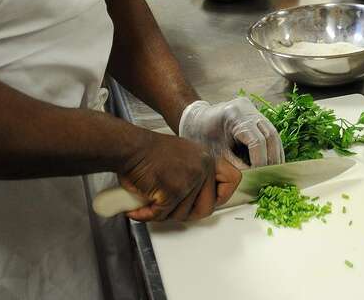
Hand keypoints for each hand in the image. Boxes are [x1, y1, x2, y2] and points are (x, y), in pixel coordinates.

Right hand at [120, 131, 239, 222]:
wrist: (130, 148)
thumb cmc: (149, 153)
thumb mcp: (184, 156)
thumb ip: (196, 174)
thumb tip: (199, 199)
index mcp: (207, 158)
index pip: (232, 180)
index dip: (222, 195)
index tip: (212, 201)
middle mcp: (203, 168)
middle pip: (207, 207)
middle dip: (187, 214)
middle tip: (171, 209)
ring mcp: (189, 180)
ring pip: (183, 214)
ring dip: (164, 214)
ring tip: (151, 204)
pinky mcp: (173, 191)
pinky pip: (163, 215)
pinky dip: (148, 216)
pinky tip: (138, 210)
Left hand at [178, 97, 284, 168]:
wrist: (196, 119)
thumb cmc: (201, 136)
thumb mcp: (216, 153)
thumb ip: (236, 165)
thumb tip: (256, 176)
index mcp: (234, 116)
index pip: (256, 140)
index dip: (260, 160)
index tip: (260, 174)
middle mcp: (247, 109)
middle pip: (270, 134)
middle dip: (273, 157)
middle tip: (272, 174)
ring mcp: (253, 110)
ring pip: (273, 132)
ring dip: (276, 152)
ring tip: (275, 170)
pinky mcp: (255, 114)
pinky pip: (270, 131)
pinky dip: (272, 147)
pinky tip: (272, 160)